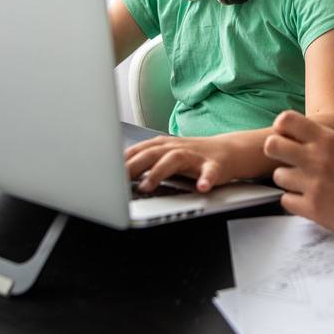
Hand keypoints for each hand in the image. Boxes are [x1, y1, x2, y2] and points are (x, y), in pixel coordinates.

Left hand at [125, 134, 246, 192]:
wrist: (230, 151)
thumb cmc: (193, 156)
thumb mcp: (165, 155)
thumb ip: (144, 161)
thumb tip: (116, 173)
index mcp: (162, 146)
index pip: (136, 151)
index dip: (119, 162)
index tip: (102, 173)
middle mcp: (176, 148)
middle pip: (151, 153)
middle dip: (133, 166)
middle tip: (116, 181)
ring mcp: (195, 156)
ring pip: (174, 160)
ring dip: (159, 172)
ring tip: (147, 187)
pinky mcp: (215, 166)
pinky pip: (210, 172)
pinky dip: (206, 179)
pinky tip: (202, 187)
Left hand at [263, 110, 333, 239]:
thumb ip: (324, 138)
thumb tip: (297, 133)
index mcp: (329, 140)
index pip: (286, 121)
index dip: (282, 127)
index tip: (287, 135)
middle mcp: (317, 160)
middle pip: (271, 146)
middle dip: (277, 151)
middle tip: (288, 159)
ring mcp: (314, 185)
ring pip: (278, 176)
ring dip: (289, 179)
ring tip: (307, 182)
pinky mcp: (313, 209)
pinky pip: (286, 200)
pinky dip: (295, 200)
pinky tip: (311, 198)